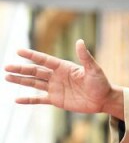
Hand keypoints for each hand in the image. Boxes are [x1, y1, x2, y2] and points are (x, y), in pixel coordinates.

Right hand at [4, 39, 123, 118]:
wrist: (104, 100)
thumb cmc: (101, 83)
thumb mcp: (94, 69)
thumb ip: (85, 57)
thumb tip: (79, 41)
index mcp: (64, 67)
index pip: (44, 60)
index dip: (32, 56)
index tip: (19, 51)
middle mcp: (57, 76)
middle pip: (35, 71)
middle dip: (21, 69)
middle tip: (7, 67)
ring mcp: (55, 88)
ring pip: (34, 83)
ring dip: (21, 81)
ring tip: (7, 77)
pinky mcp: (56, 100)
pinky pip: (39, 99)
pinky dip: (29, 100)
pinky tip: (17, 100)